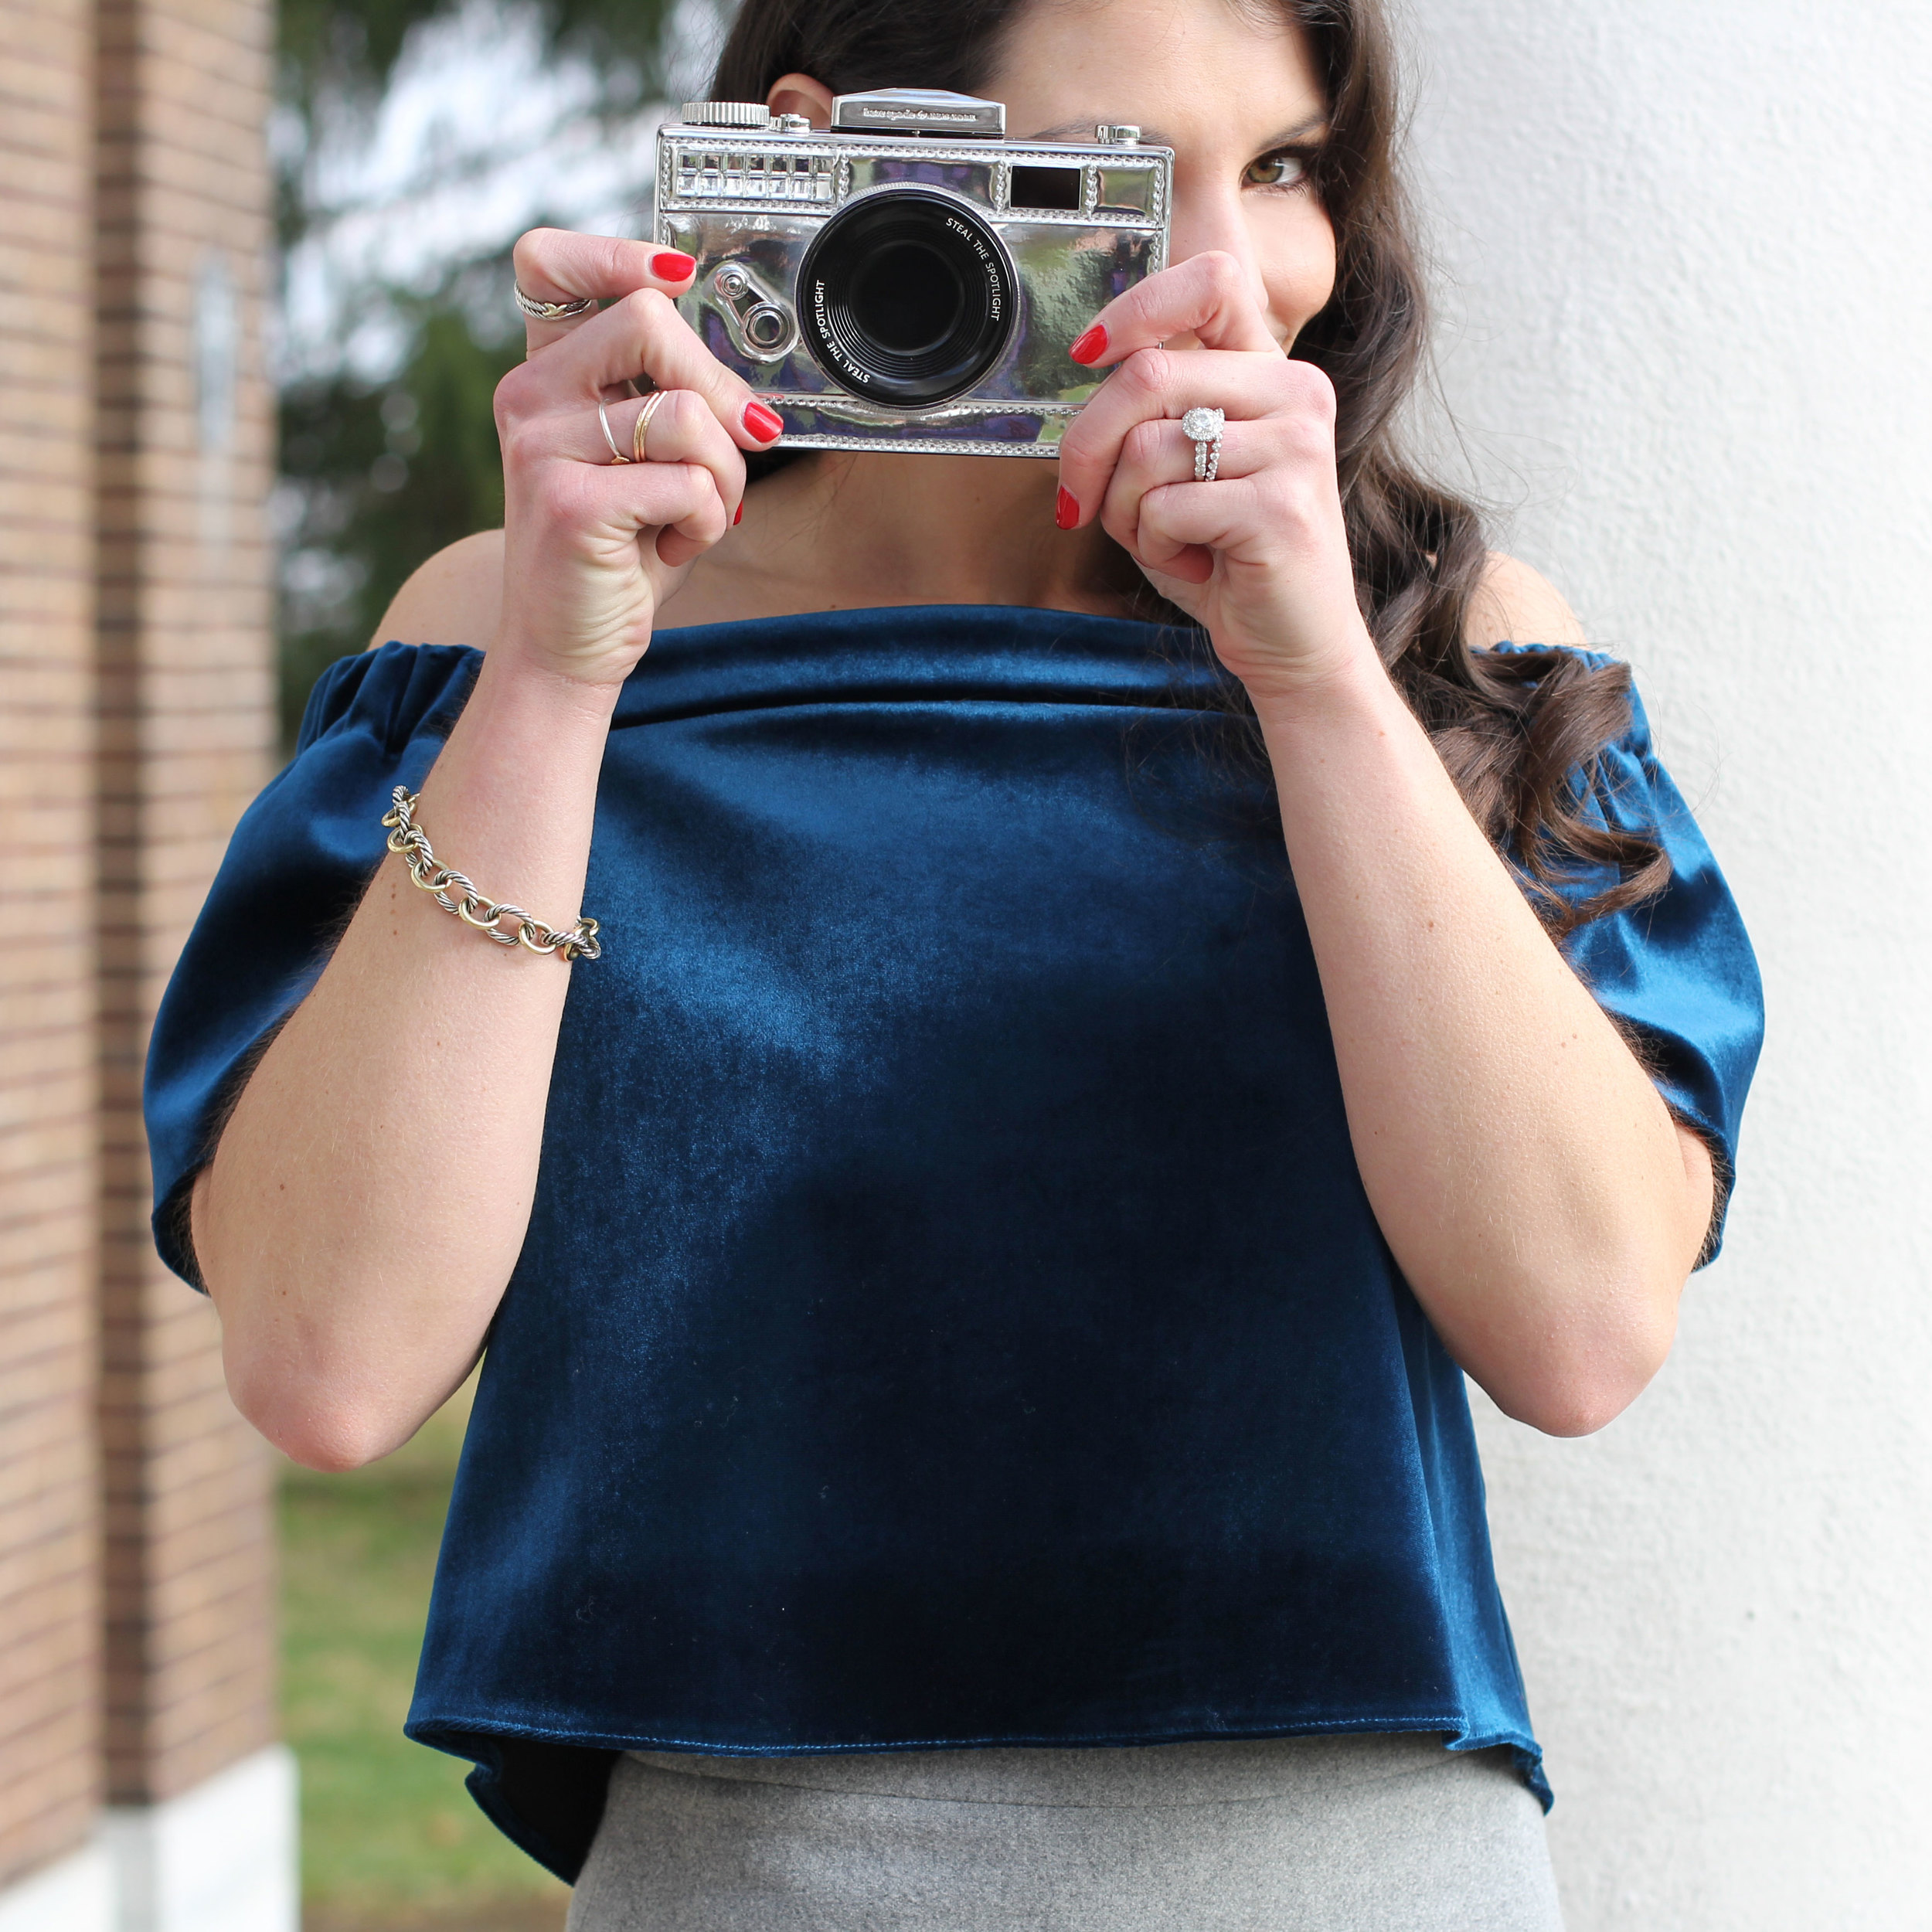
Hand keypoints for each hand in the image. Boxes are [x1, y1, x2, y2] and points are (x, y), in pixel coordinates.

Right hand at [494, 229, 785, 689]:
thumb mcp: (642, 459)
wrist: (568, 648)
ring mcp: (542, 450)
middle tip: (744, 440)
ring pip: (686, 412)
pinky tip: (673, 546)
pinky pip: (689, 482)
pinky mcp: (571, 505)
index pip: (548, 263)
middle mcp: (529, 399)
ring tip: (696, 514)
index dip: (618, 253)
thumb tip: (746, 377)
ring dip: (724, 474)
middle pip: (648, 319)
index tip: (676, 275)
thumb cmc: (617, 554)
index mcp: (544, 376)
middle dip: (721, 387)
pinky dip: (708, 522)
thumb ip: (668, 398)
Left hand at [1055, 251, 1376, 701]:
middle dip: (1086, 448)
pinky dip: (1152, 547)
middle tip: (1081, 504)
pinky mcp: (1280, 507)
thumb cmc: (1225, 558)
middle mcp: (1295, 394)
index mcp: (1272, 371)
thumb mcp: (1182, 470)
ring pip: (1146, 449)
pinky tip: (1193, 564)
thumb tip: (1085, 371)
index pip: (1211, 281)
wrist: (1293, 644)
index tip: (1088, 353)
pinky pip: (1164, 507)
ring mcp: (1296, 448)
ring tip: (1166, 540)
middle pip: (1146, 377)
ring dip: (1124, 511)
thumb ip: (1149, 414)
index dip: (1136, 306)